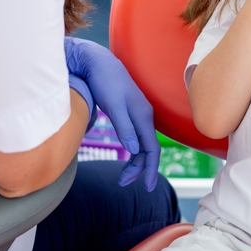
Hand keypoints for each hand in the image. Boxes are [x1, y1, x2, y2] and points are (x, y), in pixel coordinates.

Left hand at [64, 37, 160, 189]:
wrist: (98, 63)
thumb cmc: (105, 82)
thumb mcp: (113, 106)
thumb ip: (124, 127)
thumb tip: (134, 150)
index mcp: (143, 116)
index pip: (152, 149)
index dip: (150, 169)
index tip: (147, 187)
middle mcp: (144, 116)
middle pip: (148, 149)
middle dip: (140, 169)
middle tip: (123, 183)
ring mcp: (138, 114)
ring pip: (142, 143)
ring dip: (136, 161)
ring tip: (122, 176)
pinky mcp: (130, 112)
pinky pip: (137, 136)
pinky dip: (133, 150)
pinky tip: (127, 154)